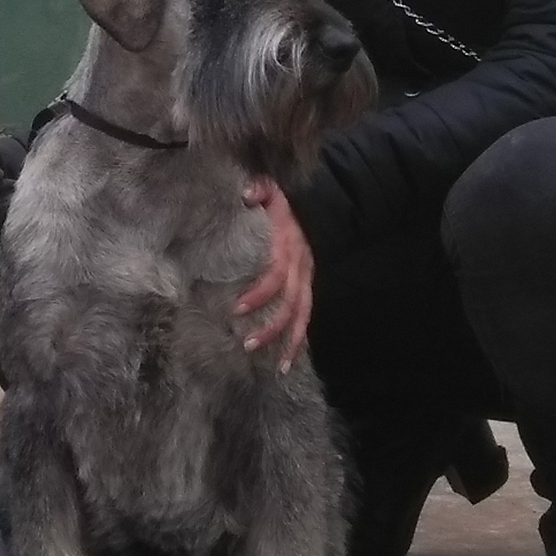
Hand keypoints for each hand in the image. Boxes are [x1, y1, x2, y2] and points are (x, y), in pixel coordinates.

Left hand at [233, 179, 314, 371]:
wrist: (318, 207)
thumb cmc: (287, 205)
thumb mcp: (274, 192)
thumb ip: (260, 190)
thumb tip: (247, 194)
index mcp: (289, 250)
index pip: (275, 276)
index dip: (259, 294)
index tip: (237, 309)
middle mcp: (302, 269)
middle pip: (290, 306)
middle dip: (271, 328)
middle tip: (246, 344)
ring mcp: (308, 281)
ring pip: (302, 318)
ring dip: (288, 342)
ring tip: (274, 366)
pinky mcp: (308, 289)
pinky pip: (306, 319)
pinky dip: (299, 342)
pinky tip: (286, 361)